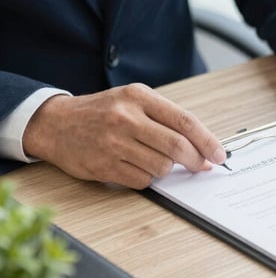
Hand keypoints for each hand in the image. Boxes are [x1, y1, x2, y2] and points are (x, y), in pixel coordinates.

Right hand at [23, 84, 226, 188]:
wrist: (55, 123)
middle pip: (177, 146)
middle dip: (196, 160)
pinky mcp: (103, 165)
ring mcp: (113, 143)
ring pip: (161, 166)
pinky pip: (142, 180)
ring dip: (167, 169)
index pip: (184, 121)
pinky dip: (147, 178)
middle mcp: (126, 118)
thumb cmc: (102, 112)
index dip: (207, 141)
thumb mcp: (133, 101)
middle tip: (201, 166)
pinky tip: (137, 166)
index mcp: (139, 97)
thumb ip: (166, 118)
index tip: (219, 154)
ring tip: (156, 160)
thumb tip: (202, 146)